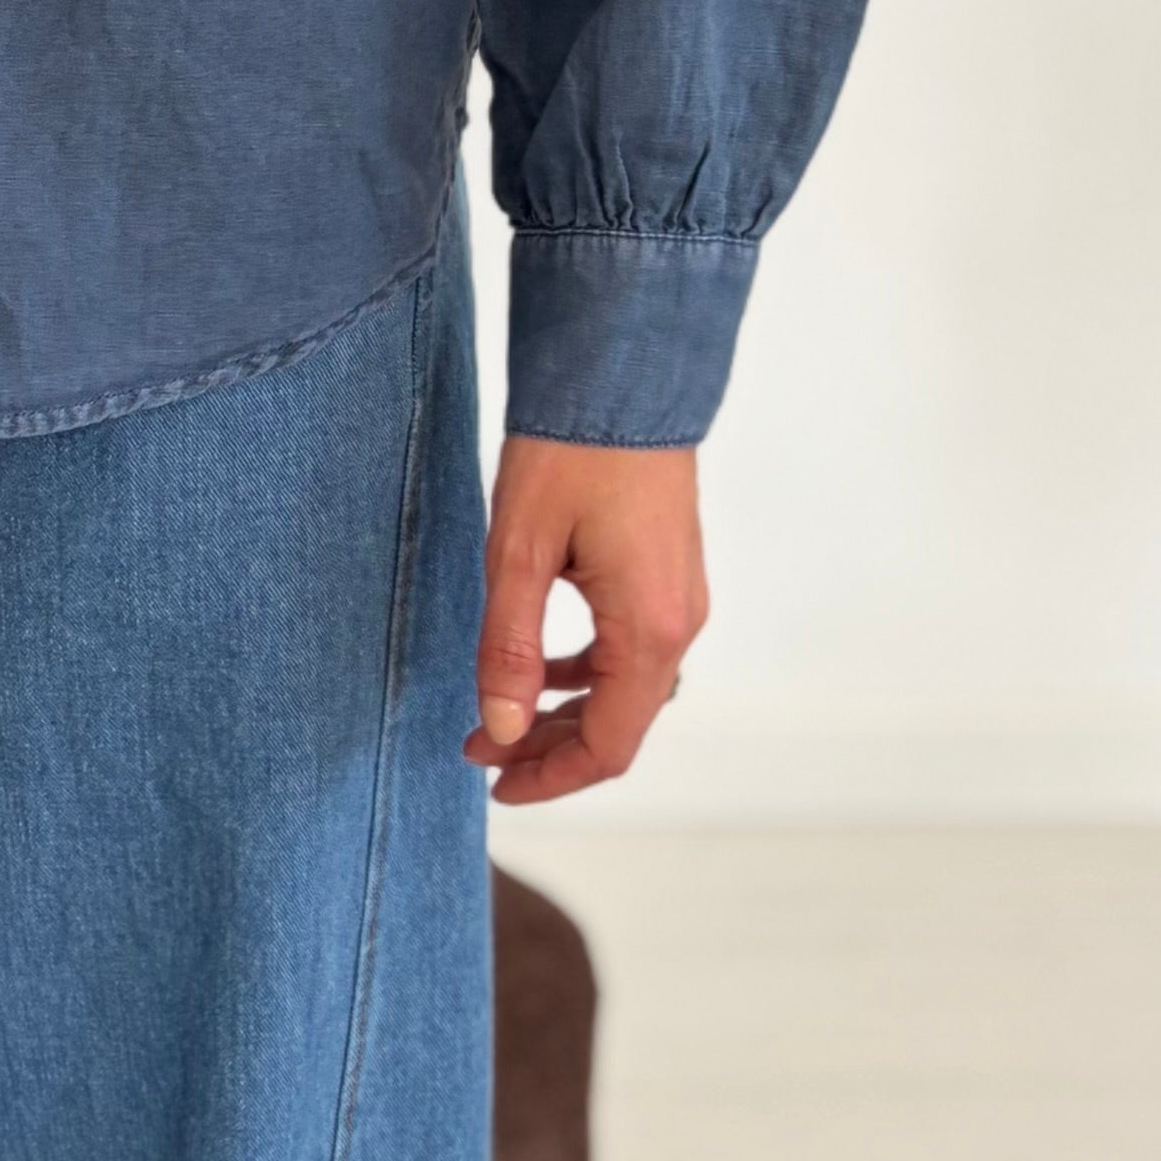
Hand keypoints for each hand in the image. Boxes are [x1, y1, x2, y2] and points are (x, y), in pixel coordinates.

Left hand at [467, 434, 706, 804]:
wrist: (622, 372)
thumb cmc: (571, 454)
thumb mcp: (519, 555)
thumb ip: (510, 649)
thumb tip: (503, 729)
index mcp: (649, 630)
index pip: (609, 745)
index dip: (551, 779)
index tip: (495, 788)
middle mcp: (678, 623)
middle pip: (620, 724)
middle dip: (548, 749)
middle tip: (480, 751)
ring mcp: (680, 598)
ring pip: (626, 688)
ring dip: (564, 712)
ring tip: (499, 715)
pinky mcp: (669, 573)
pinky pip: (631, 649)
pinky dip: (584, 672)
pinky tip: (539, 664)